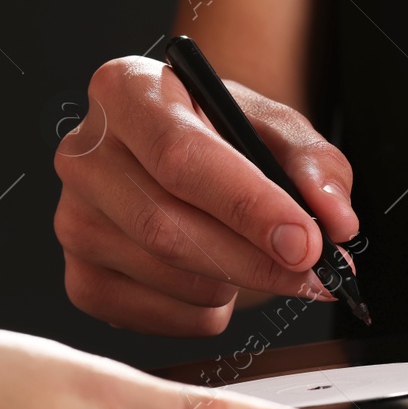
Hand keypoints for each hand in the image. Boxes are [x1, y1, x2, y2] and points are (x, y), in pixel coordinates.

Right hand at [52, 56, 357, 334]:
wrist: (177, 163)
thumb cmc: (221, 139)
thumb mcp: (273, 128)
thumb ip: (314, 163)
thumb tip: (335, 219)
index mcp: (127, 91)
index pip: (180, 157)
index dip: (248, 206)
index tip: (306, 241)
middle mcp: (84, 153)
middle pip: (167, 228)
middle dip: (254, 262)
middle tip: (312, 274)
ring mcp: (72, 220)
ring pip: (167, 277)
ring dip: (233, 284)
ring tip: (253, 260)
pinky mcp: (80, 277)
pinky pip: (154, 318)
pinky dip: (205, 312)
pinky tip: (216, 281)